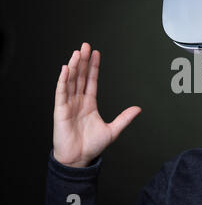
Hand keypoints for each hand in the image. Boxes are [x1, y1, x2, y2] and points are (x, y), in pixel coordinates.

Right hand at [53, 42, 141, 167]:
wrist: (79, 159)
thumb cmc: (92, 146)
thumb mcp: (113, 130)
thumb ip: (124, 118)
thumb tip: (138, 109)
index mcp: (89, 104)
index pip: (91, 80)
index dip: (93, 67)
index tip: (96, 54)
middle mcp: (78, 101)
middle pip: (80, 76)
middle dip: (83, 61)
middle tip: (86, 46)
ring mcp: (68, 105)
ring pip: (71, 81)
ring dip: (73, 66)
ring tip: (77, 53)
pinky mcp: (60, 111)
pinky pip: (61, 93)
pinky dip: (63, 81)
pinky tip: (65, 69)